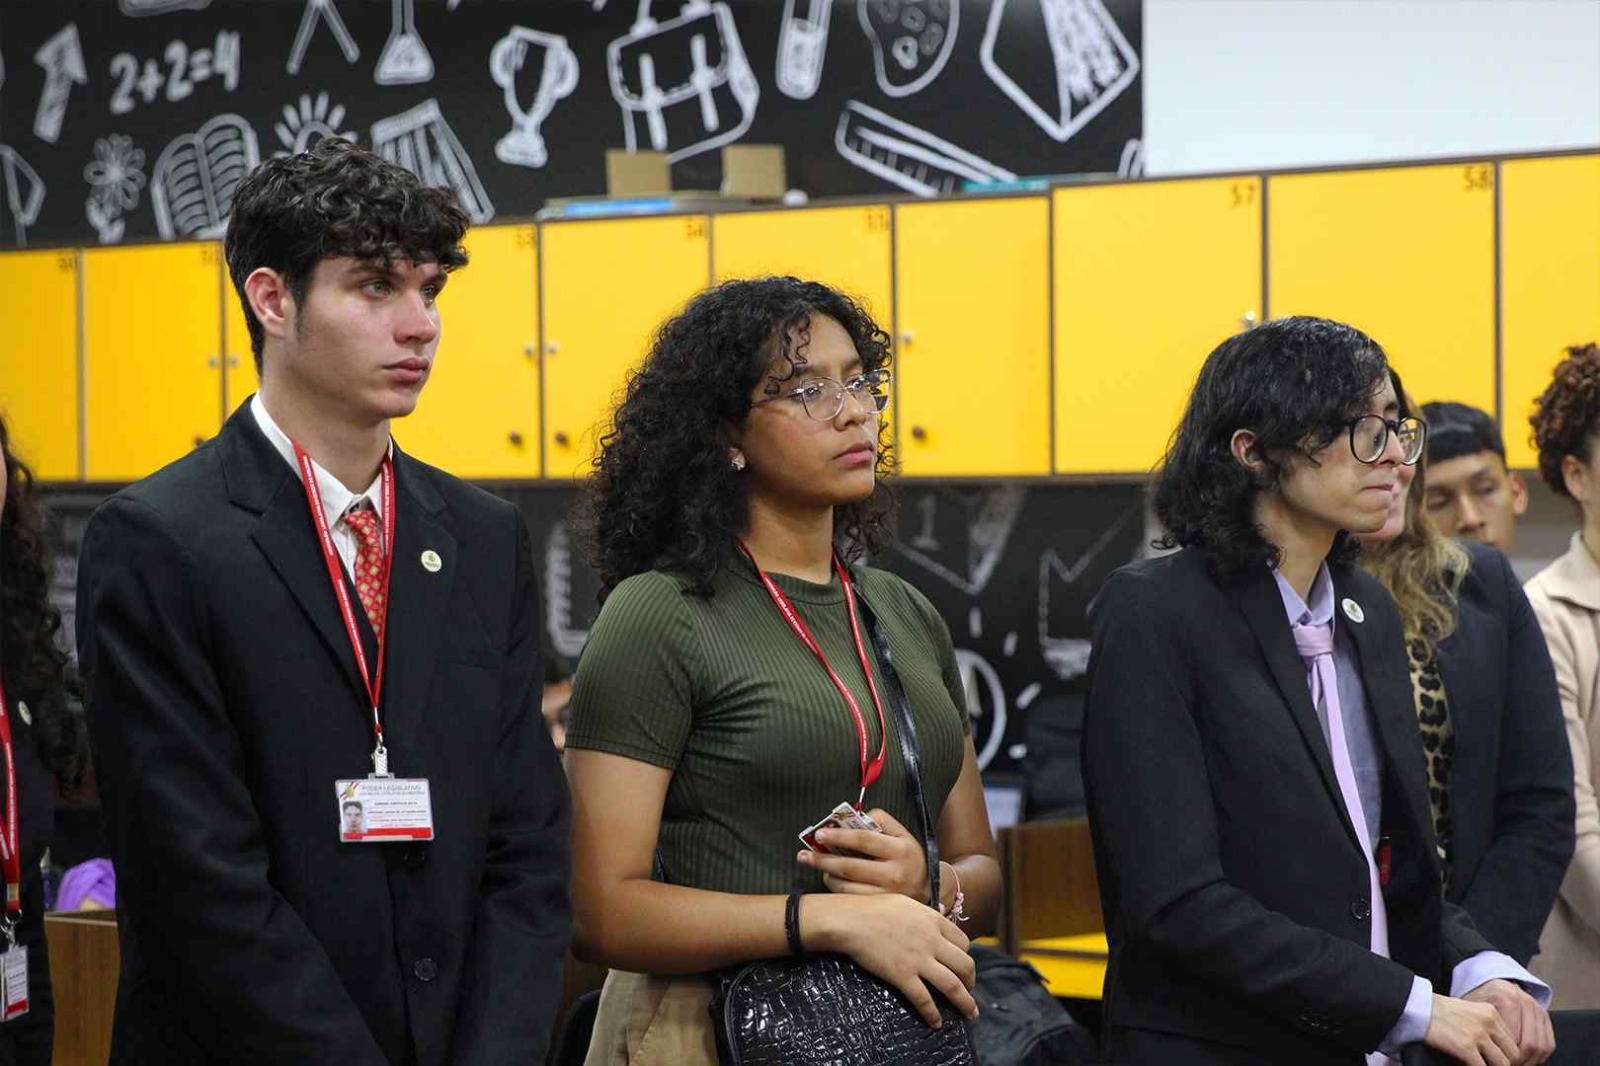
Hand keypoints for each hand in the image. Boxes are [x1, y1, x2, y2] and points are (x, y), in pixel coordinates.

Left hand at [797, 808, 930, 901]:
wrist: (929, 888)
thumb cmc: (908, 856)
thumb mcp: (901, 833)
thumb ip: (880, 821)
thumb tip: (853, 815)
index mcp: (900, 849)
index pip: (864, 839)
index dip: (839, 836)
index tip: (819, 834)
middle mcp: (894, 874)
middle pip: (850, 866)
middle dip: (822, 860)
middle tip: (804, 855)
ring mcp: (886, 895)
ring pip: (846, 886)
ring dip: (826, 874)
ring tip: (814, 865)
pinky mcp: (880, 909)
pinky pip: (850, 899)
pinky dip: (835, 888)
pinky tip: (829, 879)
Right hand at [804, 892, 977, 1027]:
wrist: (851, 921)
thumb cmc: (873, 908)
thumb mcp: (907, 903)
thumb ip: (925, 913)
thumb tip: (938, 914)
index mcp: (934, 921)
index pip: (964, 942)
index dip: (966, 956)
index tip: (963, 966)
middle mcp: (932, 941)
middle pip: (965, 965)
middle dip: (971, 981)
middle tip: (969, 991)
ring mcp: (919, 960)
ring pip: (953, 985)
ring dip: (965, 1003)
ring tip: (970, 1014)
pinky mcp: (903, 976)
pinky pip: (924, 999)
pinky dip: (933, 1014)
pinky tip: (936, 1023)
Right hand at [1424, 993, 1519, 1065]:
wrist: (1419, 1008)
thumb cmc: (1438, 1011)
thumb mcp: (1469, 1011)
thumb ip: (1485, 1026)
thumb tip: (1493, 1047)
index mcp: (1491, 1012)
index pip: (1513, 1040)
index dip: (1507, 1054)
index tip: (1497, 1060)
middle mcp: (1489, 1023)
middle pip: (1512, 1053)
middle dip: (1505, 1064)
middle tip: (1492, 1064)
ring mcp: (1478, 1035)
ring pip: (1503, 1064)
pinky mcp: (1465, 1047)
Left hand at [1463, 980, 1554, 1064]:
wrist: (1488, 983)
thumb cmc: (1478, 999)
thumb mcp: (1473, 1010)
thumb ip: (1481, 1029)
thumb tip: (1486, 1055)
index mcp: (1506, 998)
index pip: (1512, 1038)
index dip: (1506, 1056)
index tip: (1496, 1062)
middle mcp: (1526, 1001)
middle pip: (1530, 1044)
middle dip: (1520, 1061)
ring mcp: (1538, 1008)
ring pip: (1543, 1046)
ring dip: (1531, 1061)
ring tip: (1516, 1065)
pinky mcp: (1545, 1015)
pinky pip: (1549, 1043)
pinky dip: (1539, 1056)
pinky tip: (1526, 1060)